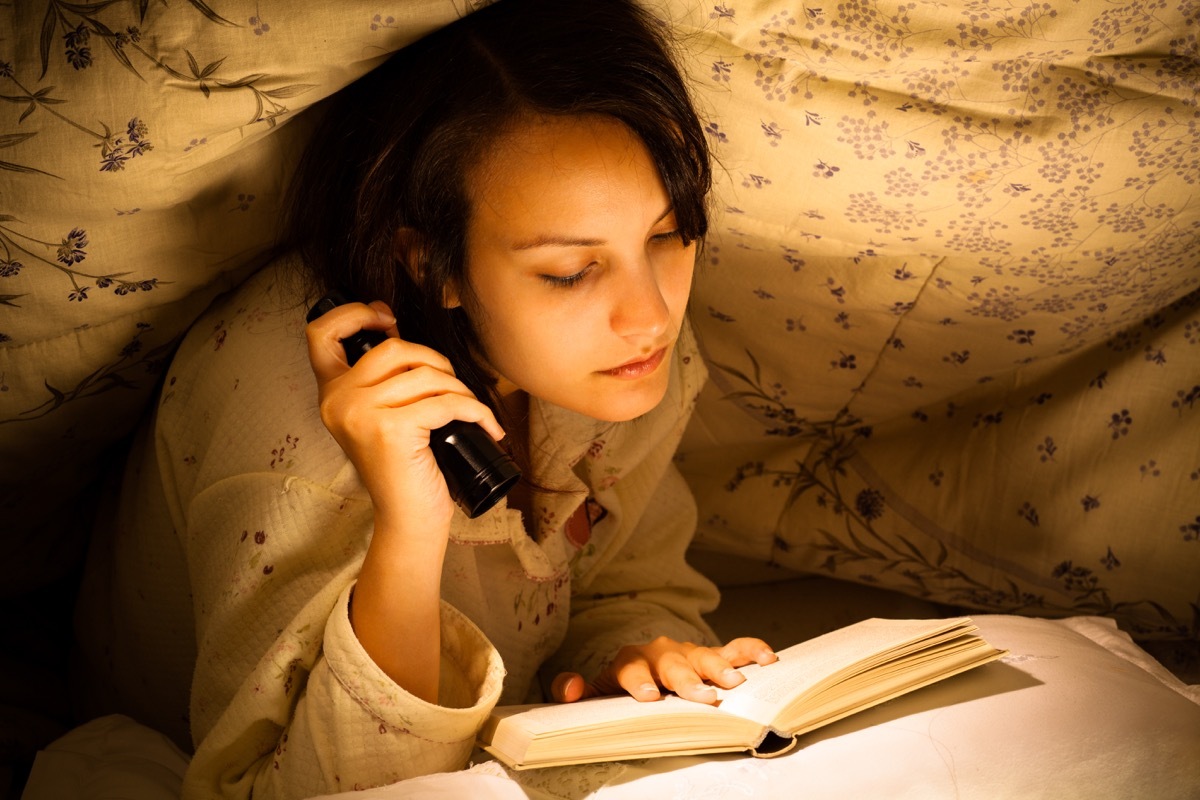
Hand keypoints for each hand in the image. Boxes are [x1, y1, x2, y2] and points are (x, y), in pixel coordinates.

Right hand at [305, 299, 505, 531]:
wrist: (408, 519)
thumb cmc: (405, 466)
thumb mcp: (382, 415)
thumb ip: (381, 379)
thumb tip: (393, 328)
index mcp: (331, 394)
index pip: (320, 333)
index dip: (354, 314)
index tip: (388, 318)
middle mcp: (338, 402)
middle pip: (393, 348)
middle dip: (434, 361)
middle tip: (452, 388)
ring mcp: (361, 415)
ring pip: (425, 374)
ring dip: (459, 389)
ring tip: (470, 412)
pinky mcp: (391, 429)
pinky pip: (446, 401)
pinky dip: (475, 411)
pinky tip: (487, 427)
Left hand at [551, 636, 776, 705]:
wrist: (640, 675)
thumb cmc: (618, 689)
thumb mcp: (591, 693)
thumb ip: (573, 691)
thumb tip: (571, 688)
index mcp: (629, 661)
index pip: (631, 668)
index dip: (639, 681)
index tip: (649, 697)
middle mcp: (661, 653)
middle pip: (673, 663)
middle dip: (687, 679)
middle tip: (702, 696)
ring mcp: (690, 653)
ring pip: (705, 656)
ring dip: (721, 668)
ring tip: (737, 684)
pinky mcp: (713, 657)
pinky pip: (736, 649)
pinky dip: (751, 651)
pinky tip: (768, 660)